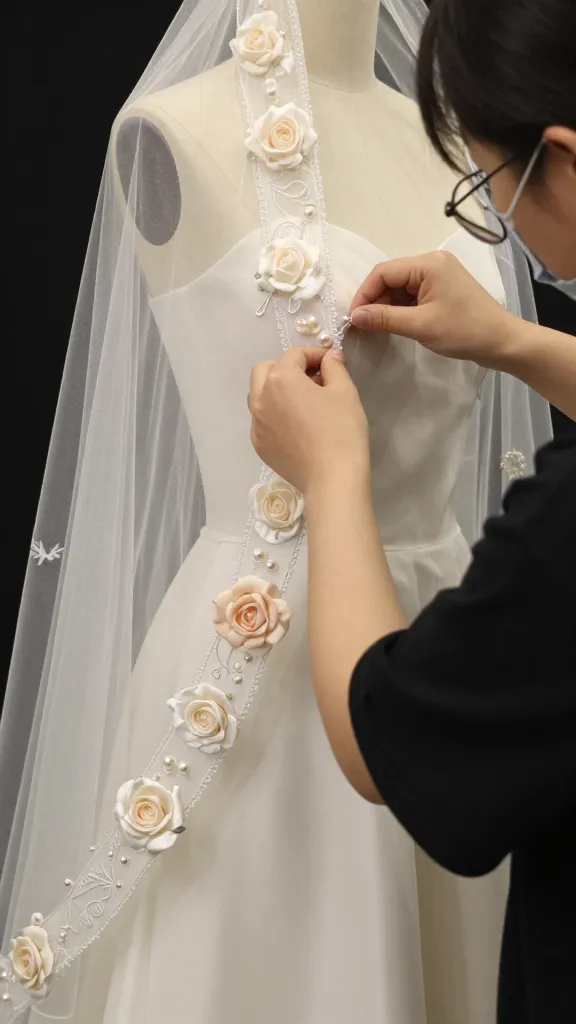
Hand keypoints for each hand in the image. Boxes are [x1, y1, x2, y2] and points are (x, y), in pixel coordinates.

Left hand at [249, 347, 369, 495]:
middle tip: (311, 379)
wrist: (332, 479)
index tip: (330, 363)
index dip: (314, 355)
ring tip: (302, 402)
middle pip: (265, 370)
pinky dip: (274, 414)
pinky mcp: (259, 445)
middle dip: (286, 368)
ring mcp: (256, 424)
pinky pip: (262, 420)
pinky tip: (296, 426)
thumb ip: (334, 368)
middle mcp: (260, 398)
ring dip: (276, 390)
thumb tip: (330, 356)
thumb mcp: (345, 392)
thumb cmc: (342, 431)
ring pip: (259, 395)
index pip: (294, 356)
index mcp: (280, 379)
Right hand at [350, 250, 516, 367]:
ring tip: (376, 328)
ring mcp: (438, 275)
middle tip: (362, 327)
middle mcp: (432, 262)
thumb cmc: (465, 331)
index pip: (383, 272)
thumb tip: (354, 316)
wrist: (503, 342)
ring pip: (399, 287)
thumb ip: (384, 319)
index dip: (363, 295)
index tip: (353, 319)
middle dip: (374, 301)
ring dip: (385, 307)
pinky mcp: (441, 289)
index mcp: (428, 263)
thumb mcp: (421, 326)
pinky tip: (393, 324)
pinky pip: (411, 295)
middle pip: (390, 278)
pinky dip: (399, 309)